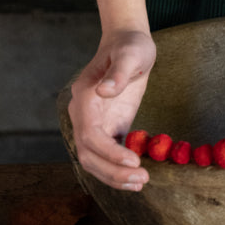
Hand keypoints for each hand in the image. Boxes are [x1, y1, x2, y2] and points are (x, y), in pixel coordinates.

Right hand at [69, 26, 156, 188]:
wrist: (128, 42)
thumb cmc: (130, 45)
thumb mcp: (131, 54)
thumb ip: (118, 72)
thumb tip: (104, 91)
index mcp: (84, 96)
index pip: (89, 134)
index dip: (108, 152)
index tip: (133, 160)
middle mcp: (83, 114)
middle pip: (88, 154)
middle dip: (112, 171)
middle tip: (141, 179)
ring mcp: (93, 123)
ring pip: (94, 160)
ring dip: (114, 176)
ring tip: (141, 182)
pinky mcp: (106, 128)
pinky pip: (107, 156)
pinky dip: (118, 169)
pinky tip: (137, 177)